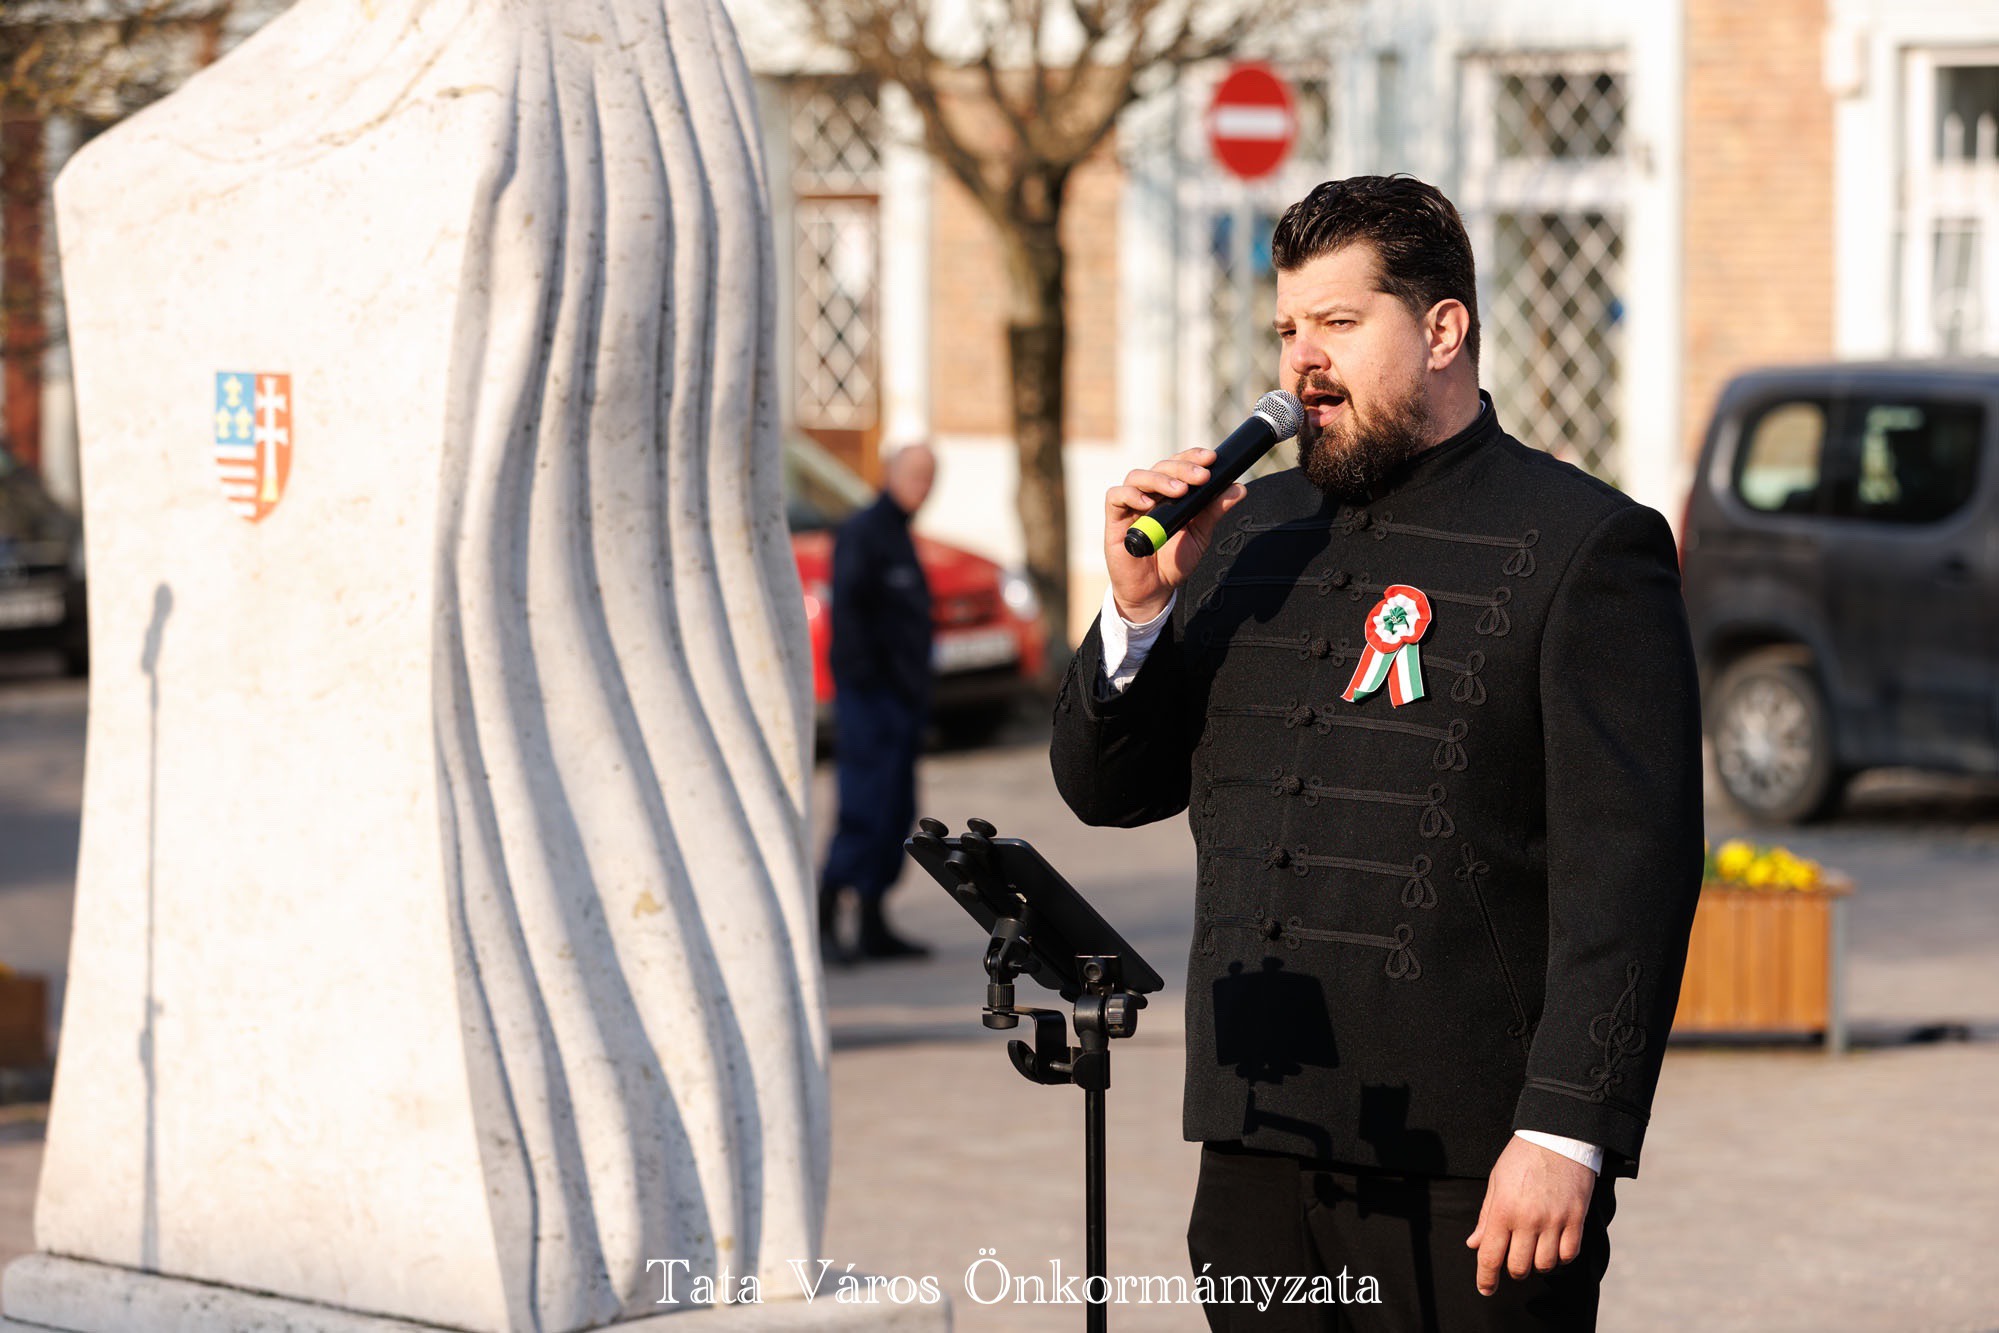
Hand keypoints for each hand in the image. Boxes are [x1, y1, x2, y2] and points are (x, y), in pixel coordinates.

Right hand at [1102, 447, 1247, 622]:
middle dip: (1182, 468)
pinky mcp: (1115, 519)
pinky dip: (1131, 495)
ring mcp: (1131, 505)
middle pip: (1161, 466)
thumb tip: (1238, 488)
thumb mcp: (1200, 535)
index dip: (1192, 457)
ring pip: (1138, 476)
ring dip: (1160, 479)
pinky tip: (1148, 504)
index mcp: (1169, 493)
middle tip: (1201, 476)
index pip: (1178, 464)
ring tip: (1180, 491)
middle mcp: (1150, 494)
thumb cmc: (1173, 562)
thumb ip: (1215, 511)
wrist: (1154, 591)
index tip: (1211, 459)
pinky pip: (1115, 496)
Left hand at [1465, 1136, 1595, 1295]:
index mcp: (1503, 1209)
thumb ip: (1486, 1217)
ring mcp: (1554, 1220)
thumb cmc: (1521, 1158)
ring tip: (1534, 1251)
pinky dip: (1561, 1257)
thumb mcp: (1496, 1182)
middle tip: (1513, 1262)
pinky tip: (1555, 1247)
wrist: (1557, 1136)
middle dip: (1512, 1271)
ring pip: (1545, 1264)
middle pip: (1519, 1267)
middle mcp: (1528, 1219)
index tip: (1485, 1289)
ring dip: (1537, 1264)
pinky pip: (1569, 1253)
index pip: (1490, 1256)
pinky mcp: (1575, 1218)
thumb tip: (1474, 1244)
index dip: (1486, 1278)